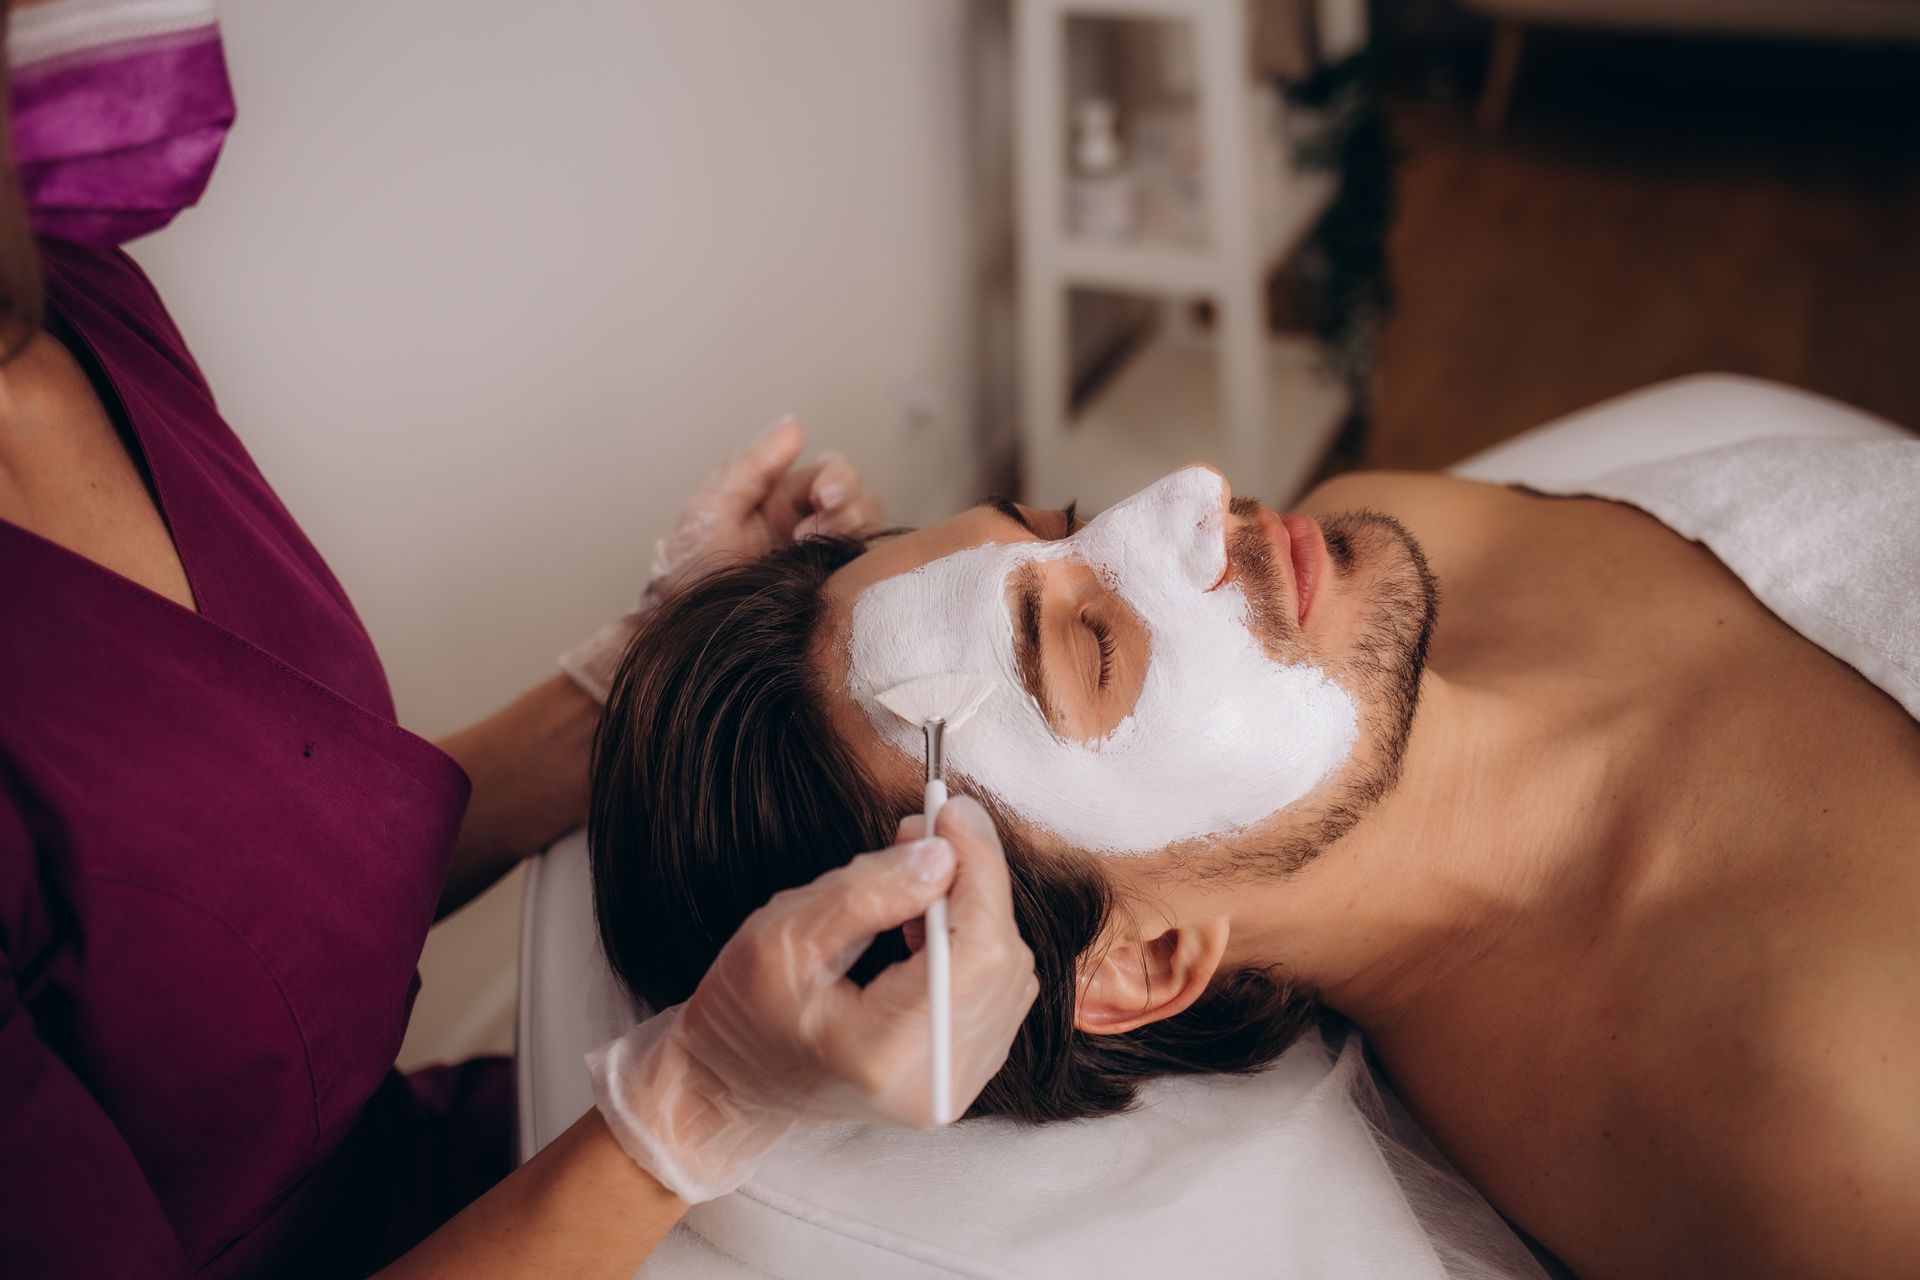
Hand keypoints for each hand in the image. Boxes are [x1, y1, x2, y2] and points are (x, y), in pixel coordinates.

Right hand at [586, 797, 1037, 1203]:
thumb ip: (868, 891)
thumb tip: (944, 854)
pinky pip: (1000, 995)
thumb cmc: (745, 1012)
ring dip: (975, 915)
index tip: (952, 813)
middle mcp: (935, 1082)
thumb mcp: (786, 934)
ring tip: (913, 892)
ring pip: (1010, 974)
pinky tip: (926, 934)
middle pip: (1002, 960)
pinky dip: (975, 949)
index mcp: (885, 1050)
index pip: (978, 950)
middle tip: (924, 837)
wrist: (734, 1088)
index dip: (979, 869)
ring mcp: (955, 1088)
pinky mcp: (962, 1078)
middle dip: (974, 883)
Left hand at [648, 415, 884, 596]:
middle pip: (861, 501)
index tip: (825, 498)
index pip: (830, 473)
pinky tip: (835, 581)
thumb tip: (794, 425)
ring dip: (856, 536)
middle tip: (823, 529)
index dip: (836, 480)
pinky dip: (864, 573)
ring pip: (870, 535)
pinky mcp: (835, 601)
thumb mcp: (710, 512)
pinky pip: (868, 579)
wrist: (684, 641)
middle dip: (851, 507)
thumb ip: (750, 466)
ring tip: (820, 555)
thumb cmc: (687, 580)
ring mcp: (825, 566)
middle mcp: (810, 529)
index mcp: (782, 503)